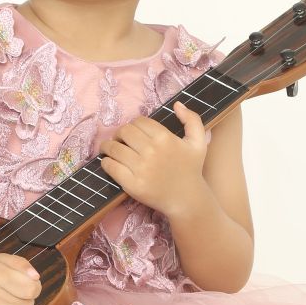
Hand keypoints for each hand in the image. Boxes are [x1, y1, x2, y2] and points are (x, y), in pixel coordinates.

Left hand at [98, 101, 207, 218]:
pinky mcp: (132, 184)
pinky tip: (109, 163)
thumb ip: (192, 120)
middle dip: (119, 134)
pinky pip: (111, 167)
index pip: (138, 121)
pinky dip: (106, 162)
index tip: (132, 133)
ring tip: (108, 149)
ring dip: (107, 147)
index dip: (133, 125)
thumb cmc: (191, 170)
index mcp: (165, 138)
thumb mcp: (199, 142)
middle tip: (119, 140)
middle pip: (124, 132)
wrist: (187, 199)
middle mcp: (151, 151)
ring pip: (114, 148)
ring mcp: (141, 168)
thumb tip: (177, 105)